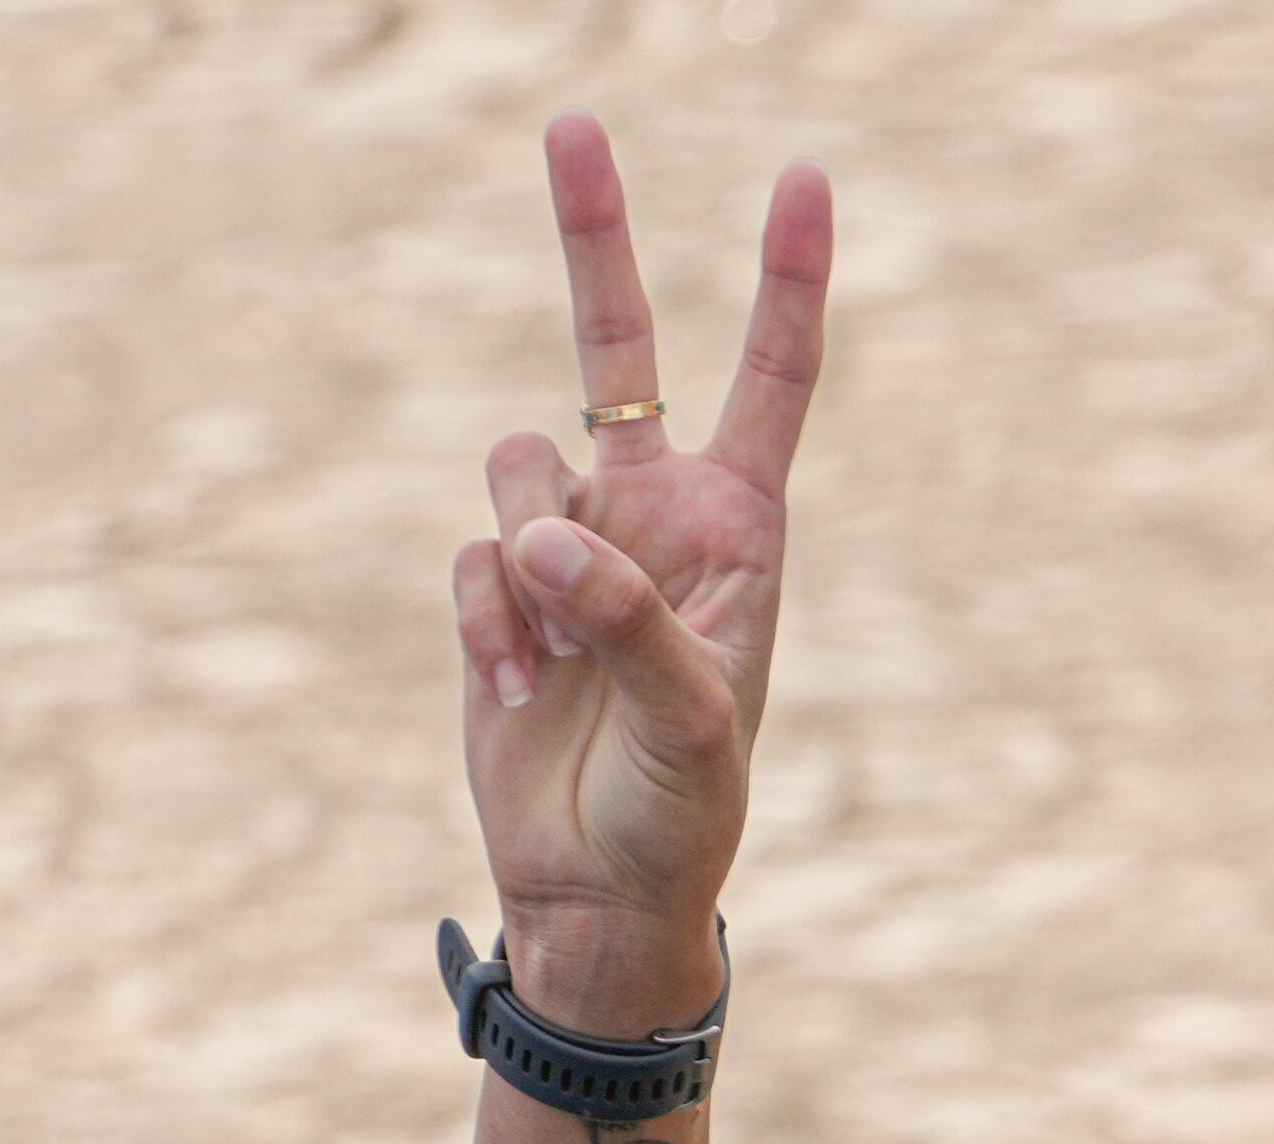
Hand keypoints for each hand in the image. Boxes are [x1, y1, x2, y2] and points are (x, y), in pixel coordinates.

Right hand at [451, 118, 828, 1033]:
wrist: (601, 890)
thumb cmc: (684, 814)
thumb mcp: (691, 724)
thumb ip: (628, 619)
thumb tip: (539, 529)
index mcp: (741, 531)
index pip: (770, 383)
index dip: (786, 284)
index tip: (804, 180)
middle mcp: (655, 516)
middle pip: (618, 349)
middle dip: (595, 237)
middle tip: (573, 123)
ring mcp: (570, 547)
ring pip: (514, 466)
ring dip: (525, 559)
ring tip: (559, 664)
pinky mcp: (497, 592)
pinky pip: (470, 560)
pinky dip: (486, 626)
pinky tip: (522, 693)